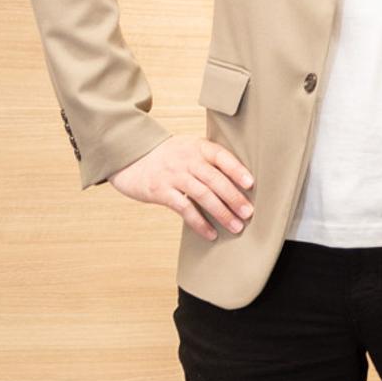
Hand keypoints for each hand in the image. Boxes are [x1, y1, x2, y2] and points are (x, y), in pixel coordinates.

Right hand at [108, 135, 254, 240]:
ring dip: (221, 213)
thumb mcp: (189, 148)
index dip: (237, 169)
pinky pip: (184, 209)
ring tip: (236, 226)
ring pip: (202, 195)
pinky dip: (200, 222)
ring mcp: (174, 176)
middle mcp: (188, 160)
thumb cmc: (168, 155)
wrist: (130, 156)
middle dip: (234, 197)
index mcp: (198, 147)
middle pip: (215, 179)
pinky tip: (211, 233)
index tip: (251, 184)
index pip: (222, 156)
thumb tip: (240, 179)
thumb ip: (209, 159)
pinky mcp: (161, 192)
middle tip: (248, 213)